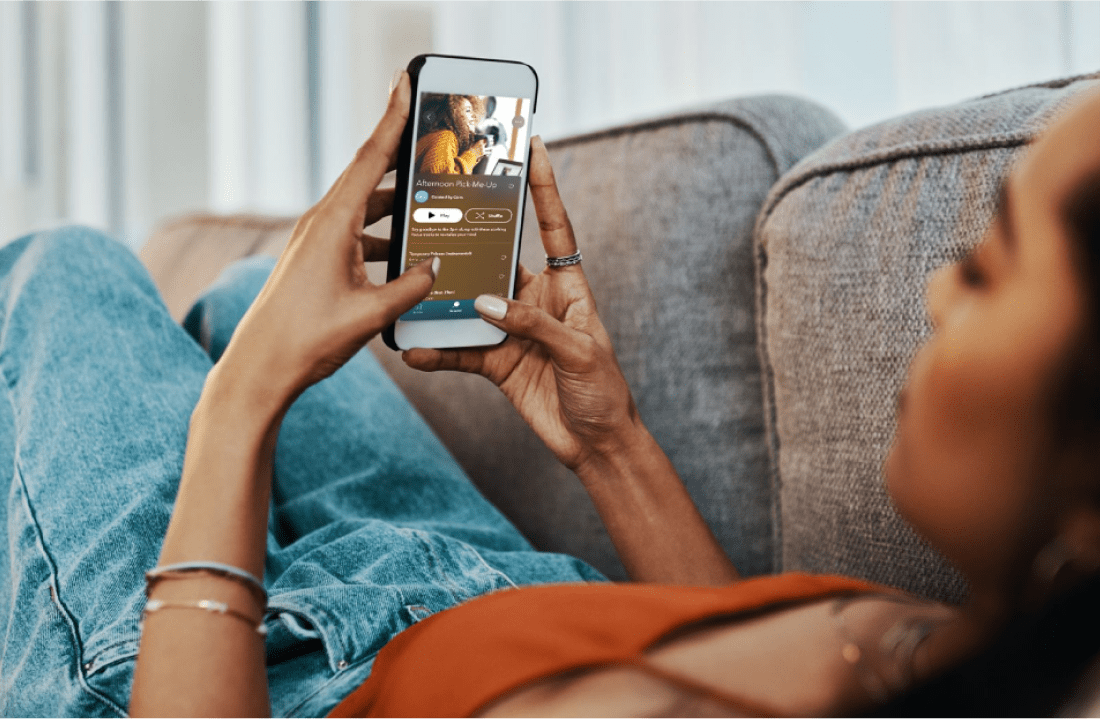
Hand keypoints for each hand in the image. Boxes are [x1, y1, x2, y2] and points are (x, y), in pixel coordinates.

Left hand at [215, 71, 436, 411]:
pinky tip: (403, 253)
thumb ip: (409, 288)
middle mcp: (321, 224)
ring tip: (428, 201)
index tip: (406, 86)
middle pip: (368, 176)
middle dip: (399, 155)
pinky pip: (356, 233)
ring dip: (395, 205)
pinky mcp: (314, 260)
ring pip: (364, 208)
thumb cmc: (307, 340)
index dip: (392, 121)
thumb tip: (435, 267)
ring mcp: (315, 241)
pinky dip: (381, 235)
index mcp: (332, 224)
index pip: (369, 160)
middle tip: (430, 136)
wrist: (260, 368)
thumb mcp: (369, 314)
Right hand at [403, 137, 641, 474]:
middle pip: (498, 260)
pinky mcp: (497, 362)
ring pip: (470, 305)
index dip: (544, 189)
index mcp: (568, 287)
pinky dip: (437, 350)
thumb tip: (485, 302)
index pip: (555, 229)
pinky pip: (460, 349)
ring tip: (410, 290)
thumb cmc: (605, 392)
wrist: (595, 444)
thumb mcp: (578, 352)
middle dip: (470, 238)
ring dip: (442, 301)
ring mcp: (513, 331)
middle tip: (439, 213)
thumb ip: (533, 324)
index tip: (533, 148)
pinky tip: (414, 350)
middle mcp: (537, 302)